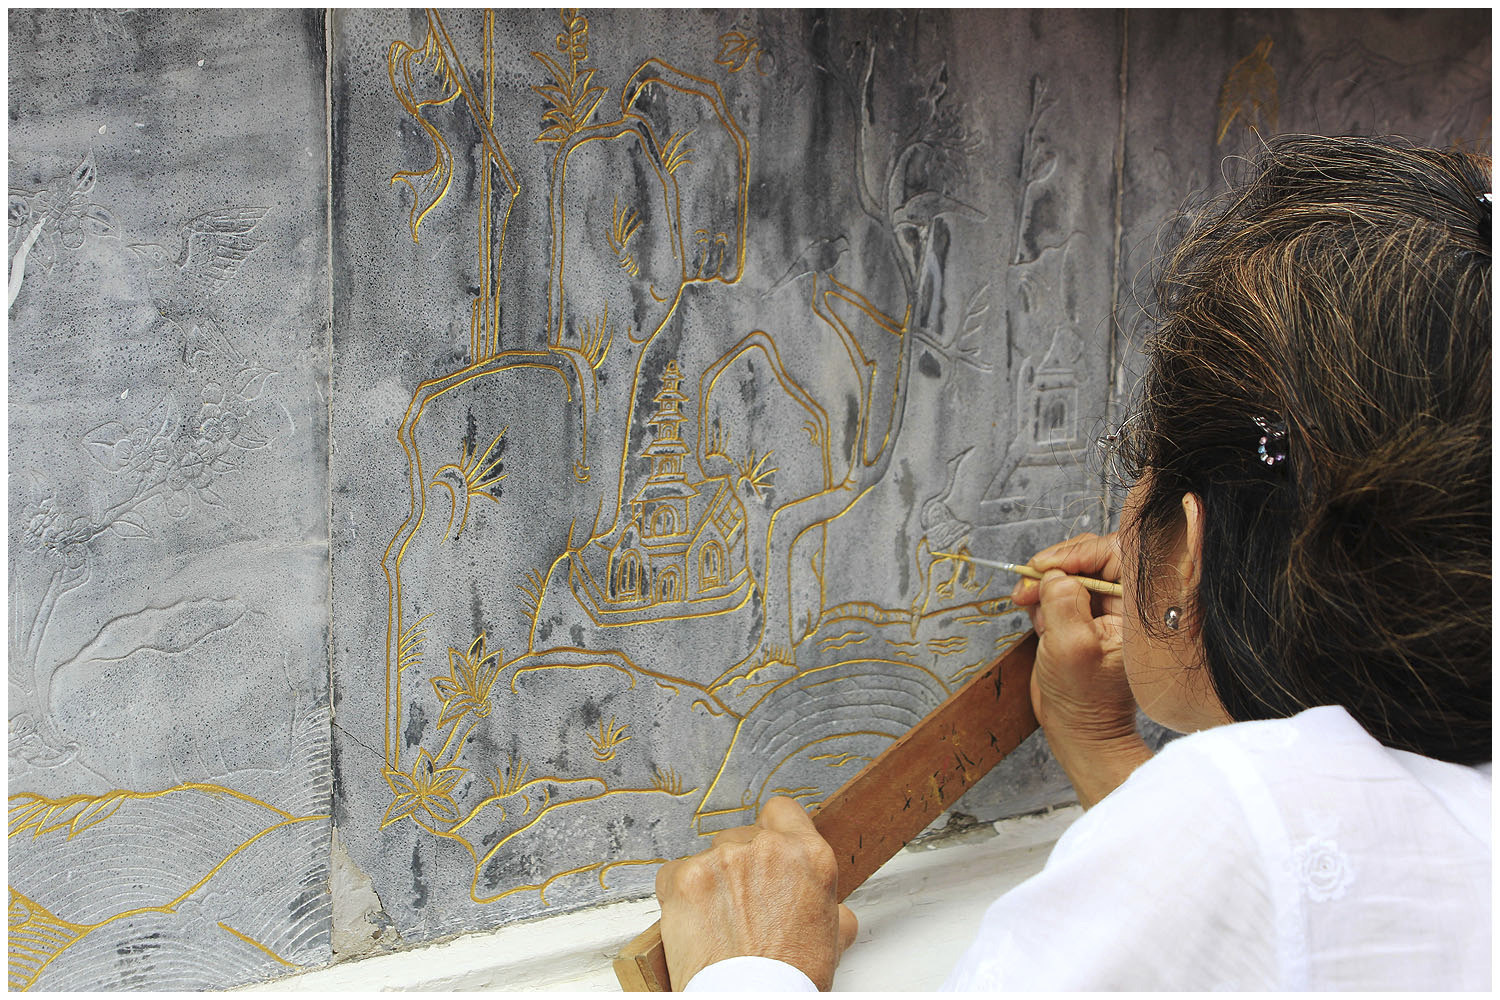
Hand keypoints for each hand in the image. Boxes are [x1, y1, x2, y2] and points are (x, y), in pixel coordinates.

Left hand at [655, 796, 858, 989]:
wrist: (751, 999)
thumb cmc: (788, 978)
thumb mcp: (831, 938)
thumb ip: (831, 907)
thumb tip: (833, 910)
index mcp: (808, 856)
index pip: (782, 811)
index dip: (773, 830)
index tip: (765, 848)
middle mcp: (765, 849)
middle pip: (743, 836)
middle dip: (742, 864)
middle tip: (745, 902)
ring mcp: (721, 860)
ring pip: (710, 855)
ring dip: (713, 880)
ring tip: (720, 919)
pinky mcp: (684, 878)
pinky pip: (674, 873)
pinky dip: (679, 894)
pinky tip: (695, 920)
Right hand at [1010, 532, 1150, 806]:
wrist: (1077, 729)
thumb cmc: (1084, 697)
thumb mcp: (1071, 646)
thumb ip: (1063, 603)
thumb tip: (1055, 574)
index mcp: (1139, 607)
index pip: (1115, 553)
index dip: (1078, 554)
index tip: (1046, 567)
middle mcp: (1125, 602)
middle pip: (1090, 557)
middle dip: (1056, 569)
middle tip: (1028, 585)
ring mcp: (1105, 608)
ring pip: (1072, 572)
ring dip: (1045, 585)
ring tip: (1032, 608)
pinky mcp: (1085, 616)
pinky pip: (1060, 590)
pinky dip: (1043, 598)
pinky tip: (1037, 618)